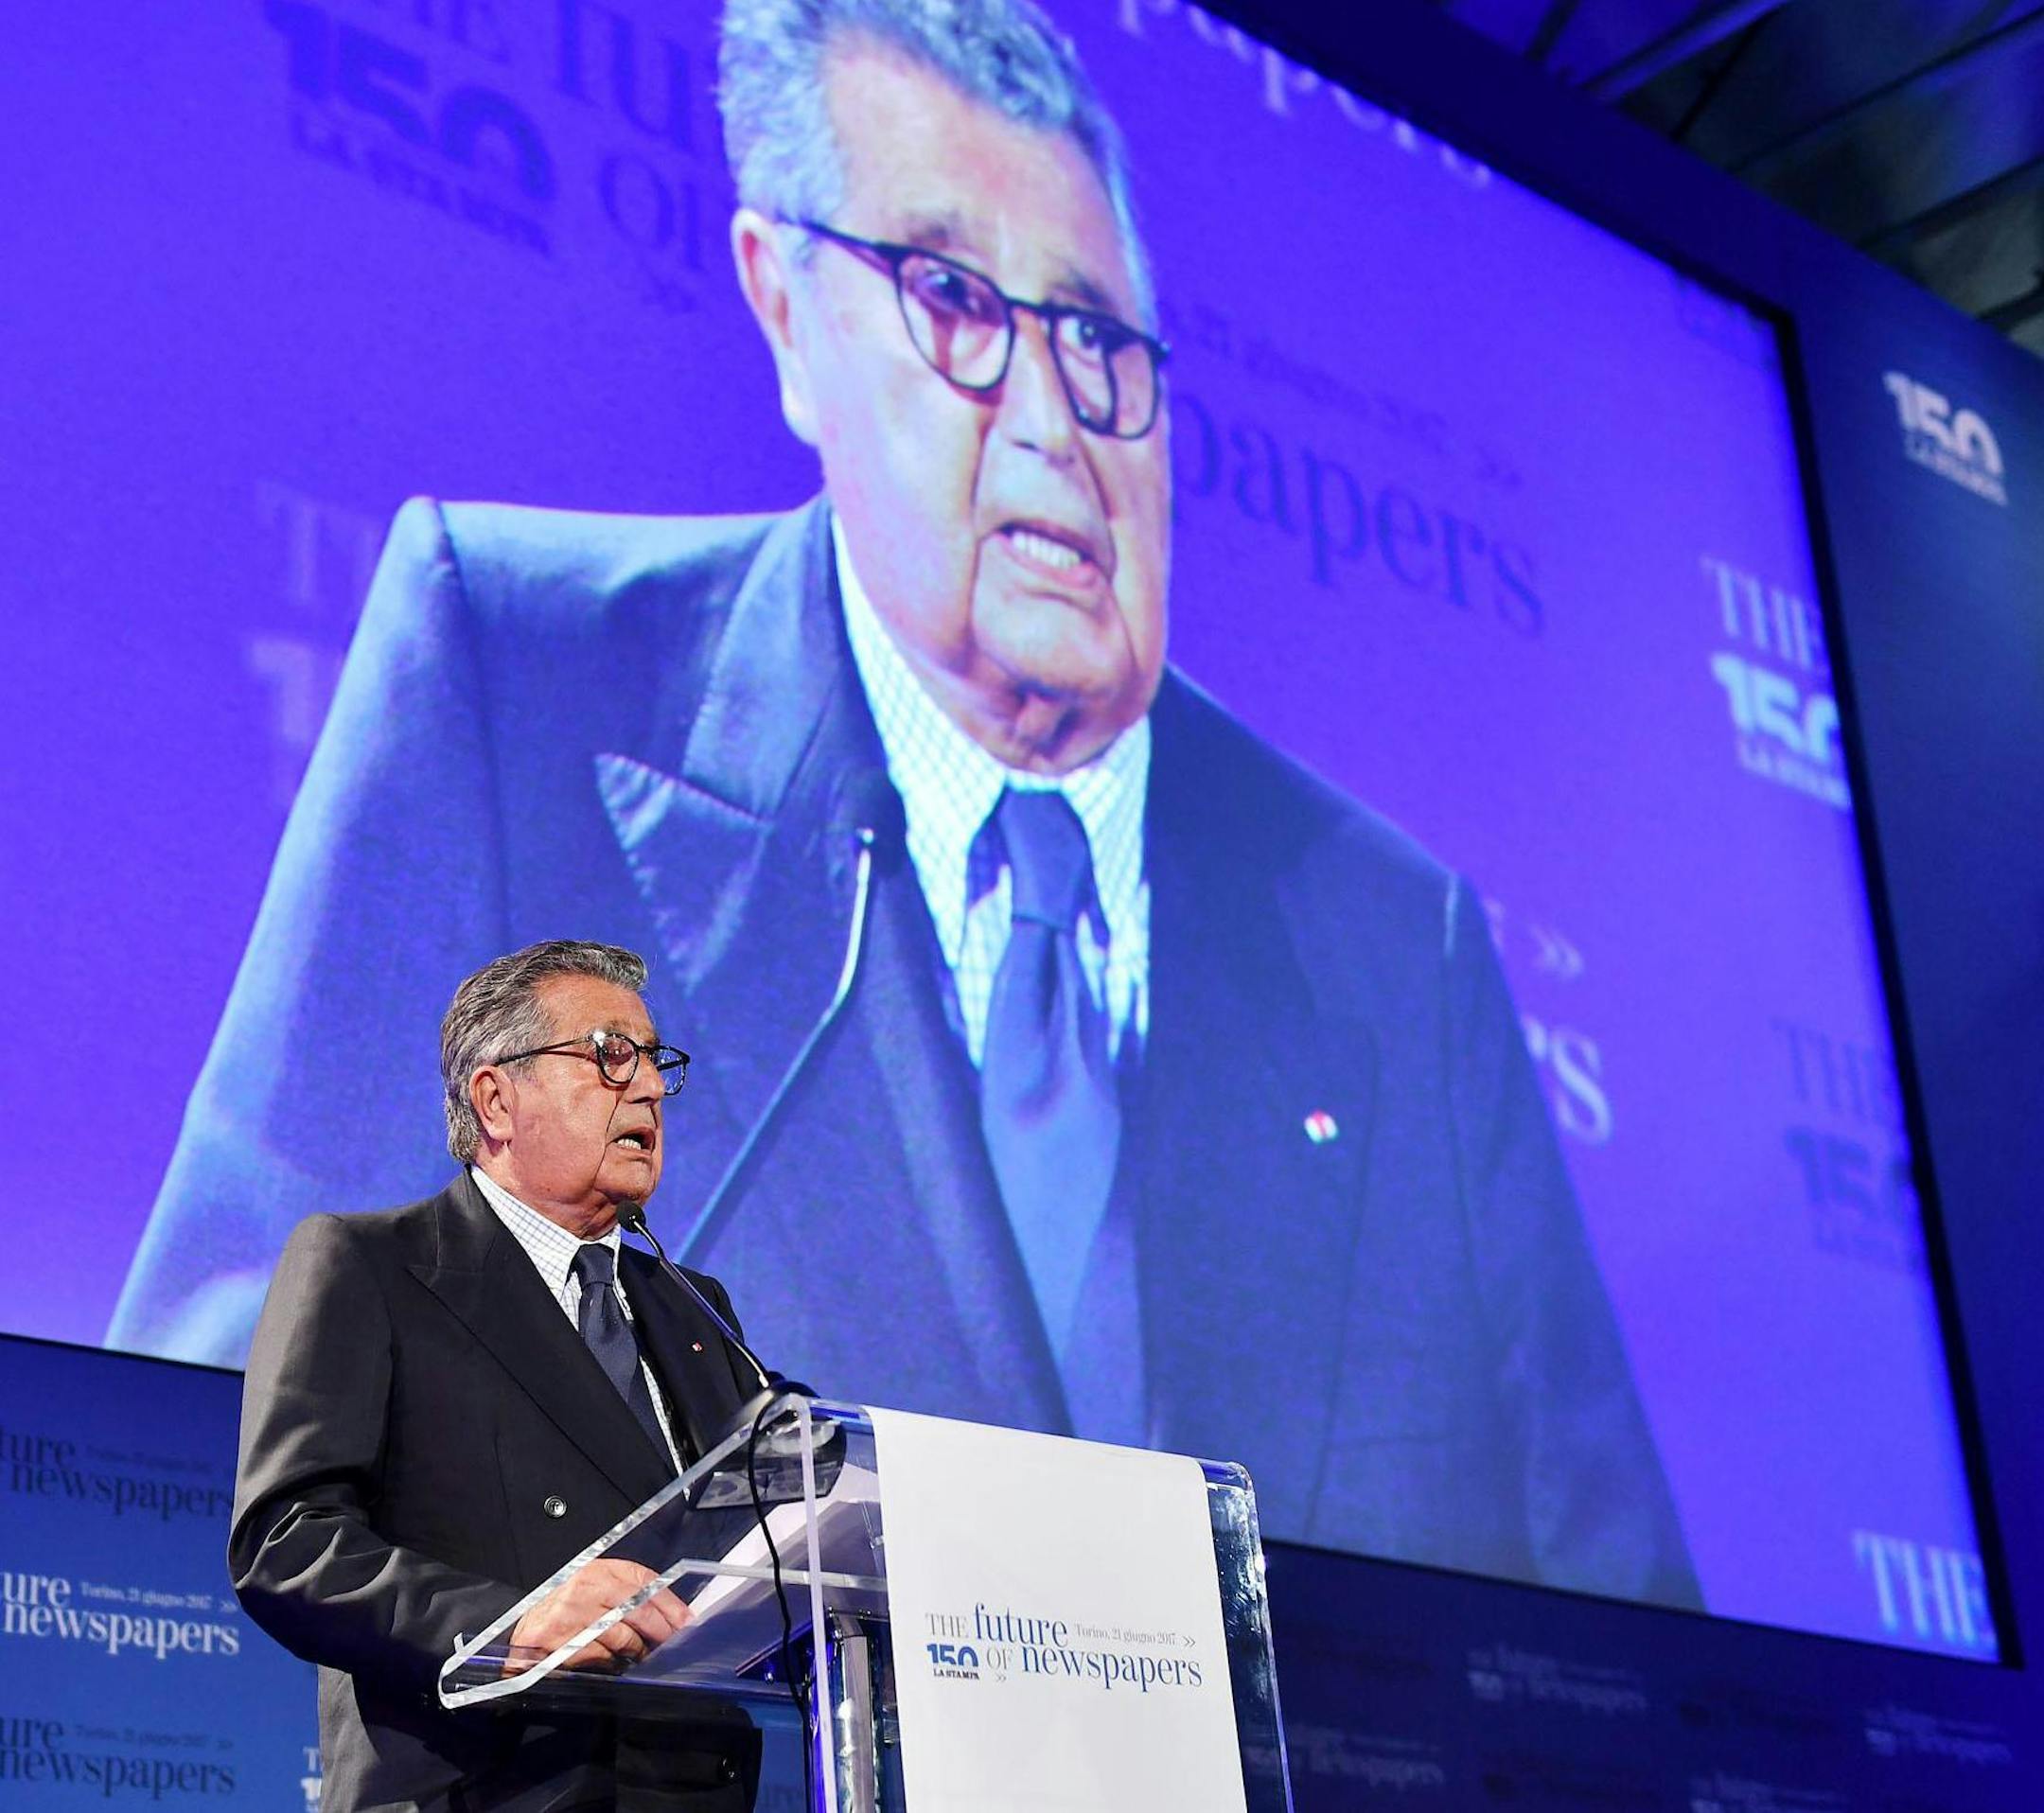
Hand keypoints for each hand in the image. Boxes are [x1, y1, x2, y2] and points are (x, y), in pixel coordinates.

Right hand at [505, 1559, 691, 1672]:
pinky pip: (601, 1655)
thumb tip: (669, 1615)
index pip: (644, 1580)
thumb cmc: (565, 1609)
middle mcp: (586, 1586)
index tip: (686, 1620)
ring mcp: (572, 1613)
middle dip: (663, 1629)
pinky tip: (615, 1662)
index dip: (670, 1602)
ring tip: (642, 1655)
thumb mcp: (595, 1590)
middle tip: (675, 1643)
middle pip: (639, 1608)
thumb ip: (626, 1595)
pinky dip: (613, 1662)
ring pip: (623, 1635)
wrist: (523, 1629)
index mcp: (599, 1569)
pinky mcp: (560, 1640)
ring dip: (639, 1650)